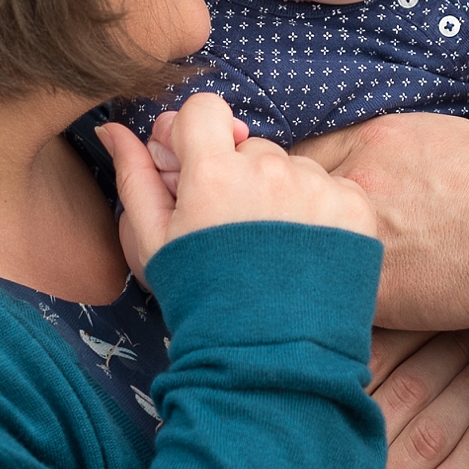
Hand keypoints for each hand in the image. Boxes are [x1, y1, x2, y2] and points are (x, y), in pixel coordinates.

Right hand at [94, 93, 372, 273]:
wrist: (269, 359)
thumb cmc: (202, 300)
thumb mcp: (155, 241)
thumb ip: (136, 176)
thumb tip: (114, 128)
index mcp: (213, 172)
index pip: (206, 109)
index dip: (198, 134)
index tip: (200, 166)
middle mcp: (268, 168)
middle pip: (250, 146)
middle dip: (239, 176)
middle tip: (235, 232)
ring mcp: (317, 186)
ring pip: (291, 168)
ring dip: (281, 195)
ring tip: (273, 251)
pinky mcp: (354, 205)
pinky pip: (330, 188)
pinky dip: (319, 212)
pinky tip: (305, 253)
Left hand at [298, 58, 468, 330]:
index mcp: (380, 138)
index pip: (310, 153)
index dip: (311, 178)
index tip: (322, 199)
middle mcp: (358, 177)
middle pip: (295, 197)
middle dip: (300, 218)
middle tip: (310, 242)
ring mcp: (358, 229)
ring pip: (301, 246)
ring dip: (308, 262)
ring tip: (320, 282)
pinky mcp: (367, 283)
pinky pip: (326, 294)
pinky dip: (332, 303)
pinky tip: (341, 314)